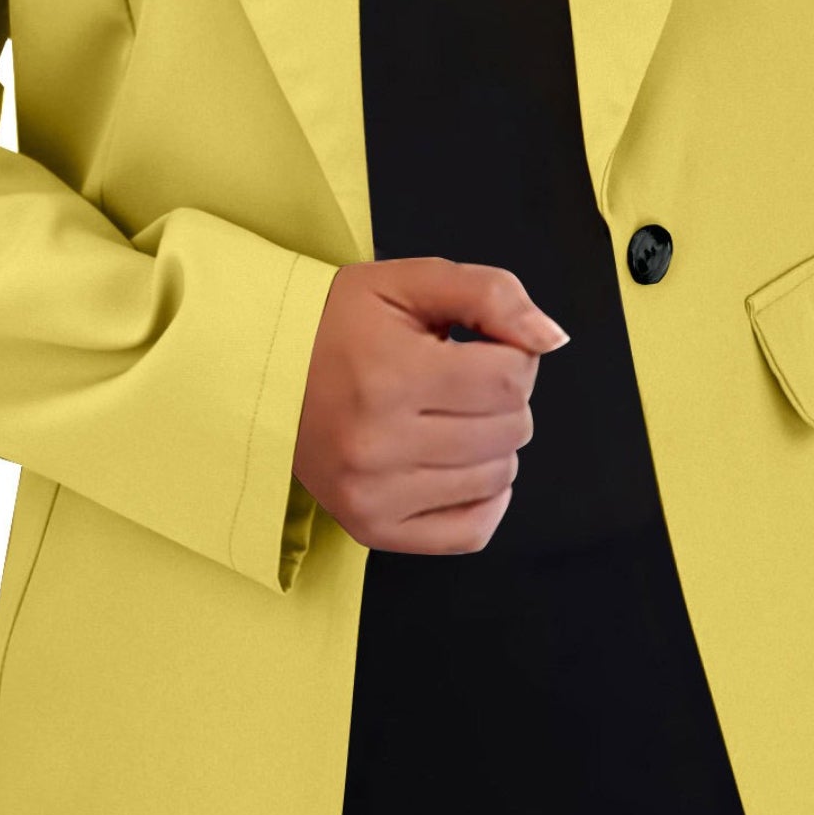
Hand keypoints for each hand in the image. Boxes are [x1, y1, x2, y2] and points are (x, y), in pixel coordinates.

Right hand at [292, 256, 569, 554]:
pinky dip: (485, 498)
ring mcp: (374, 493)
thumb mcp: (409, 282)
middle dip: (502, 397)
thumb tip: (552, 338)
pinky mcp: (372, 527)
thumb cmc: (337, 322)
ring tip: (447, 415)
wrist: (261, 370)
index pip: (512, 378)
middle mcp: (379, 443)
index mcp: (391, 375)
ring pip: (499, 477)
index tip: (479, 346)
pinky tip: (461, 464)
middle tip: (458, 379)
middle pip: (511, 429)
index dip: (512, 354)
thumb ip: (491, 294)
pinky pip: (471, 532)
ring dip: (492, 443)